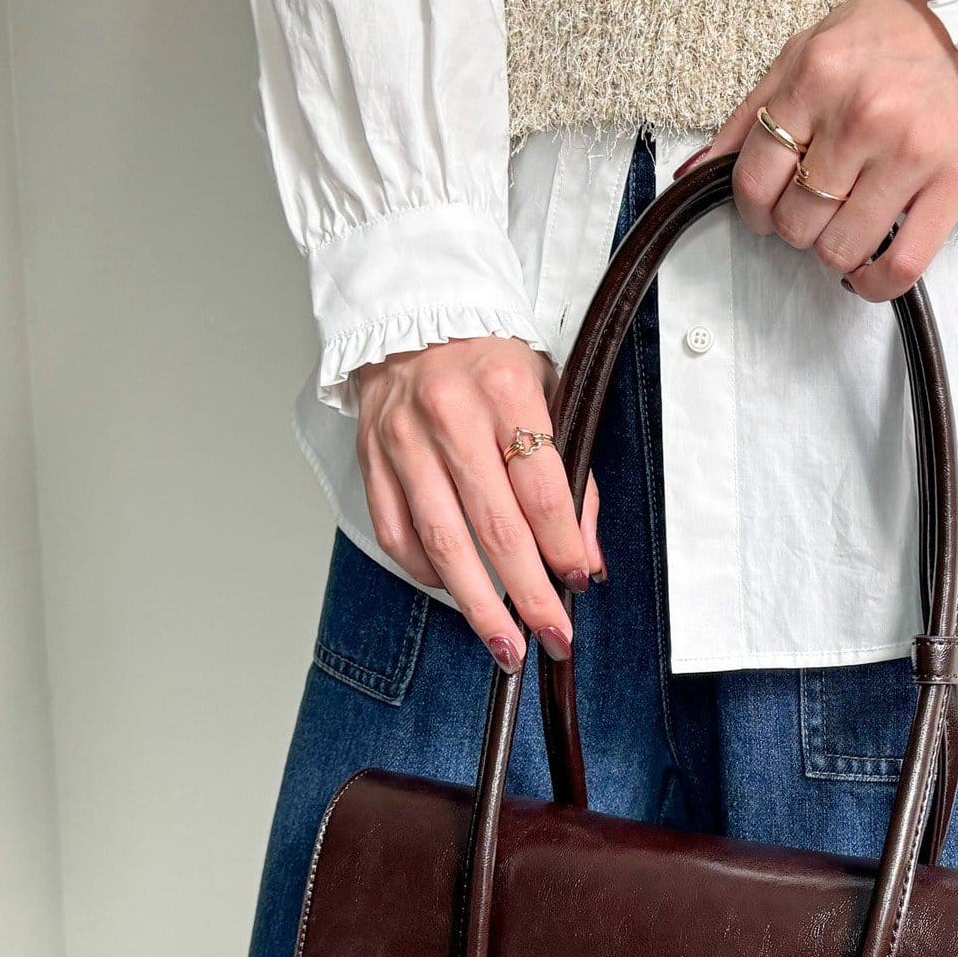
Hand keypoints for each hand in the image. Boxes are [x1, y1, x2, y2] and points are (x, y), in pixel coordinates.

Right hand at [354, 337, 602, 672]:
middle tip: (551, 638)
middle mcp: (451, 418)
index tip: (579, 582)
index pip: (543, 491)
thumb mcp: (549, 393)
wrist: (411, 310)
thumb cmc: (489, 358)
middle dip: (529, 595)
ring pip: (443, 544)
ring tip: (504, 645)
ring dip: (478, 605)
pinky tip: (454, 590)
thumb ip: (571, 476)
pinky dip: (427, 573)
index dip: (563, 547)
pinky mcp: (371, 459)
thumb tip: (586, 558)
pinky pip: (397, 534)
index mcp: (507, 393)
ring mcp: (404, 442)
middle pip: (495, 529)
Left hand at [679, 0, 957, 300]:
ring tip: (845, 224)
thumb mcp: (805, 54)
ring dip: (833, 251)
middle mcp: (862, 115)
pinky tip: (866, 270)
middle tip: (815, 207)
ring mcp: (909, 153)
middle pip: (795, 221)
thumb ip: (749, 116)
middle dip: (795, 226)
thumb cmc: (885, 42)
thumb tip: (695, 174)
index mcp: (817, 77)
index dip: (752, 208)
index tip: (766, 206)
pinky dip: (873, 284)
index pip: (754, 177)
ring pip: (839, 249)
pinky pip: (899, 266)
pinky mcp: (953, 183)